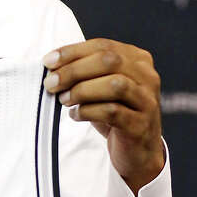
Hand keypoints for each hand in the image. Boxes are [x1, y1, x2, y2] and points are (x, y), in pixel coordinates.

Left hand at [42, 38, 164, 195]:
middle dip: (74, 70)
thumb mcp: (100, 88)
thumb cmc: (115, 114)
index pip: (103, 46)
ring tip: (64, 100)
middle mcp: (147, 76)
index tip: (48, 62)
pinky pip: (113, 112)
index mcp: (137, 60)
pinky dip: (88, 111)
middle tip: (51, 84)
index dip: (73, 52)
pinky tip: (75, 115)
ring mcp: (146, 100)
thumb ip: (84, 73)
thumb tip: (52, 66)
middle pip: (109, 61)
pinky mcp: (141, 124)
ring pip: (114, 85)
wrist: (136, 151)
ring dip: (82, 91)